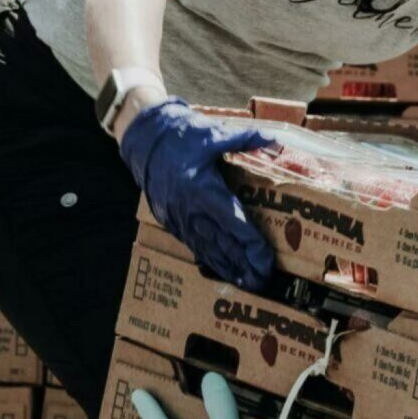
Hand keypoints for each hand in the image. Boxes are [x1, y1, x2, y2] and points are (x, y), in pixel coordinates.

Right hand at [118, 98, 276, 290]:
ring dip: (229, 268)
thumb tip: (275, 140)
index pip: (234, 224)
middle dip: (245, 265)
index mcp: (203, 190)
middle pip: (223, 245)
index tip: (267, 261)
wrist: (143, 140)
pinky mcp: (171, 222)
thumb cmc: (180, 136)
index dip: (251, 245)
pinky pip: (194, 245)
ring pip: (208, 250)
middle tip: (264, 281)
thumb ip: (245, 140)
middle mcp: (191, 210)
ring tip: (248, 284)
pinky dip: (210, 260)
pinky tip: (223, 271)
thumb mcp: (214, 134)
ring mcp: (179, 219)